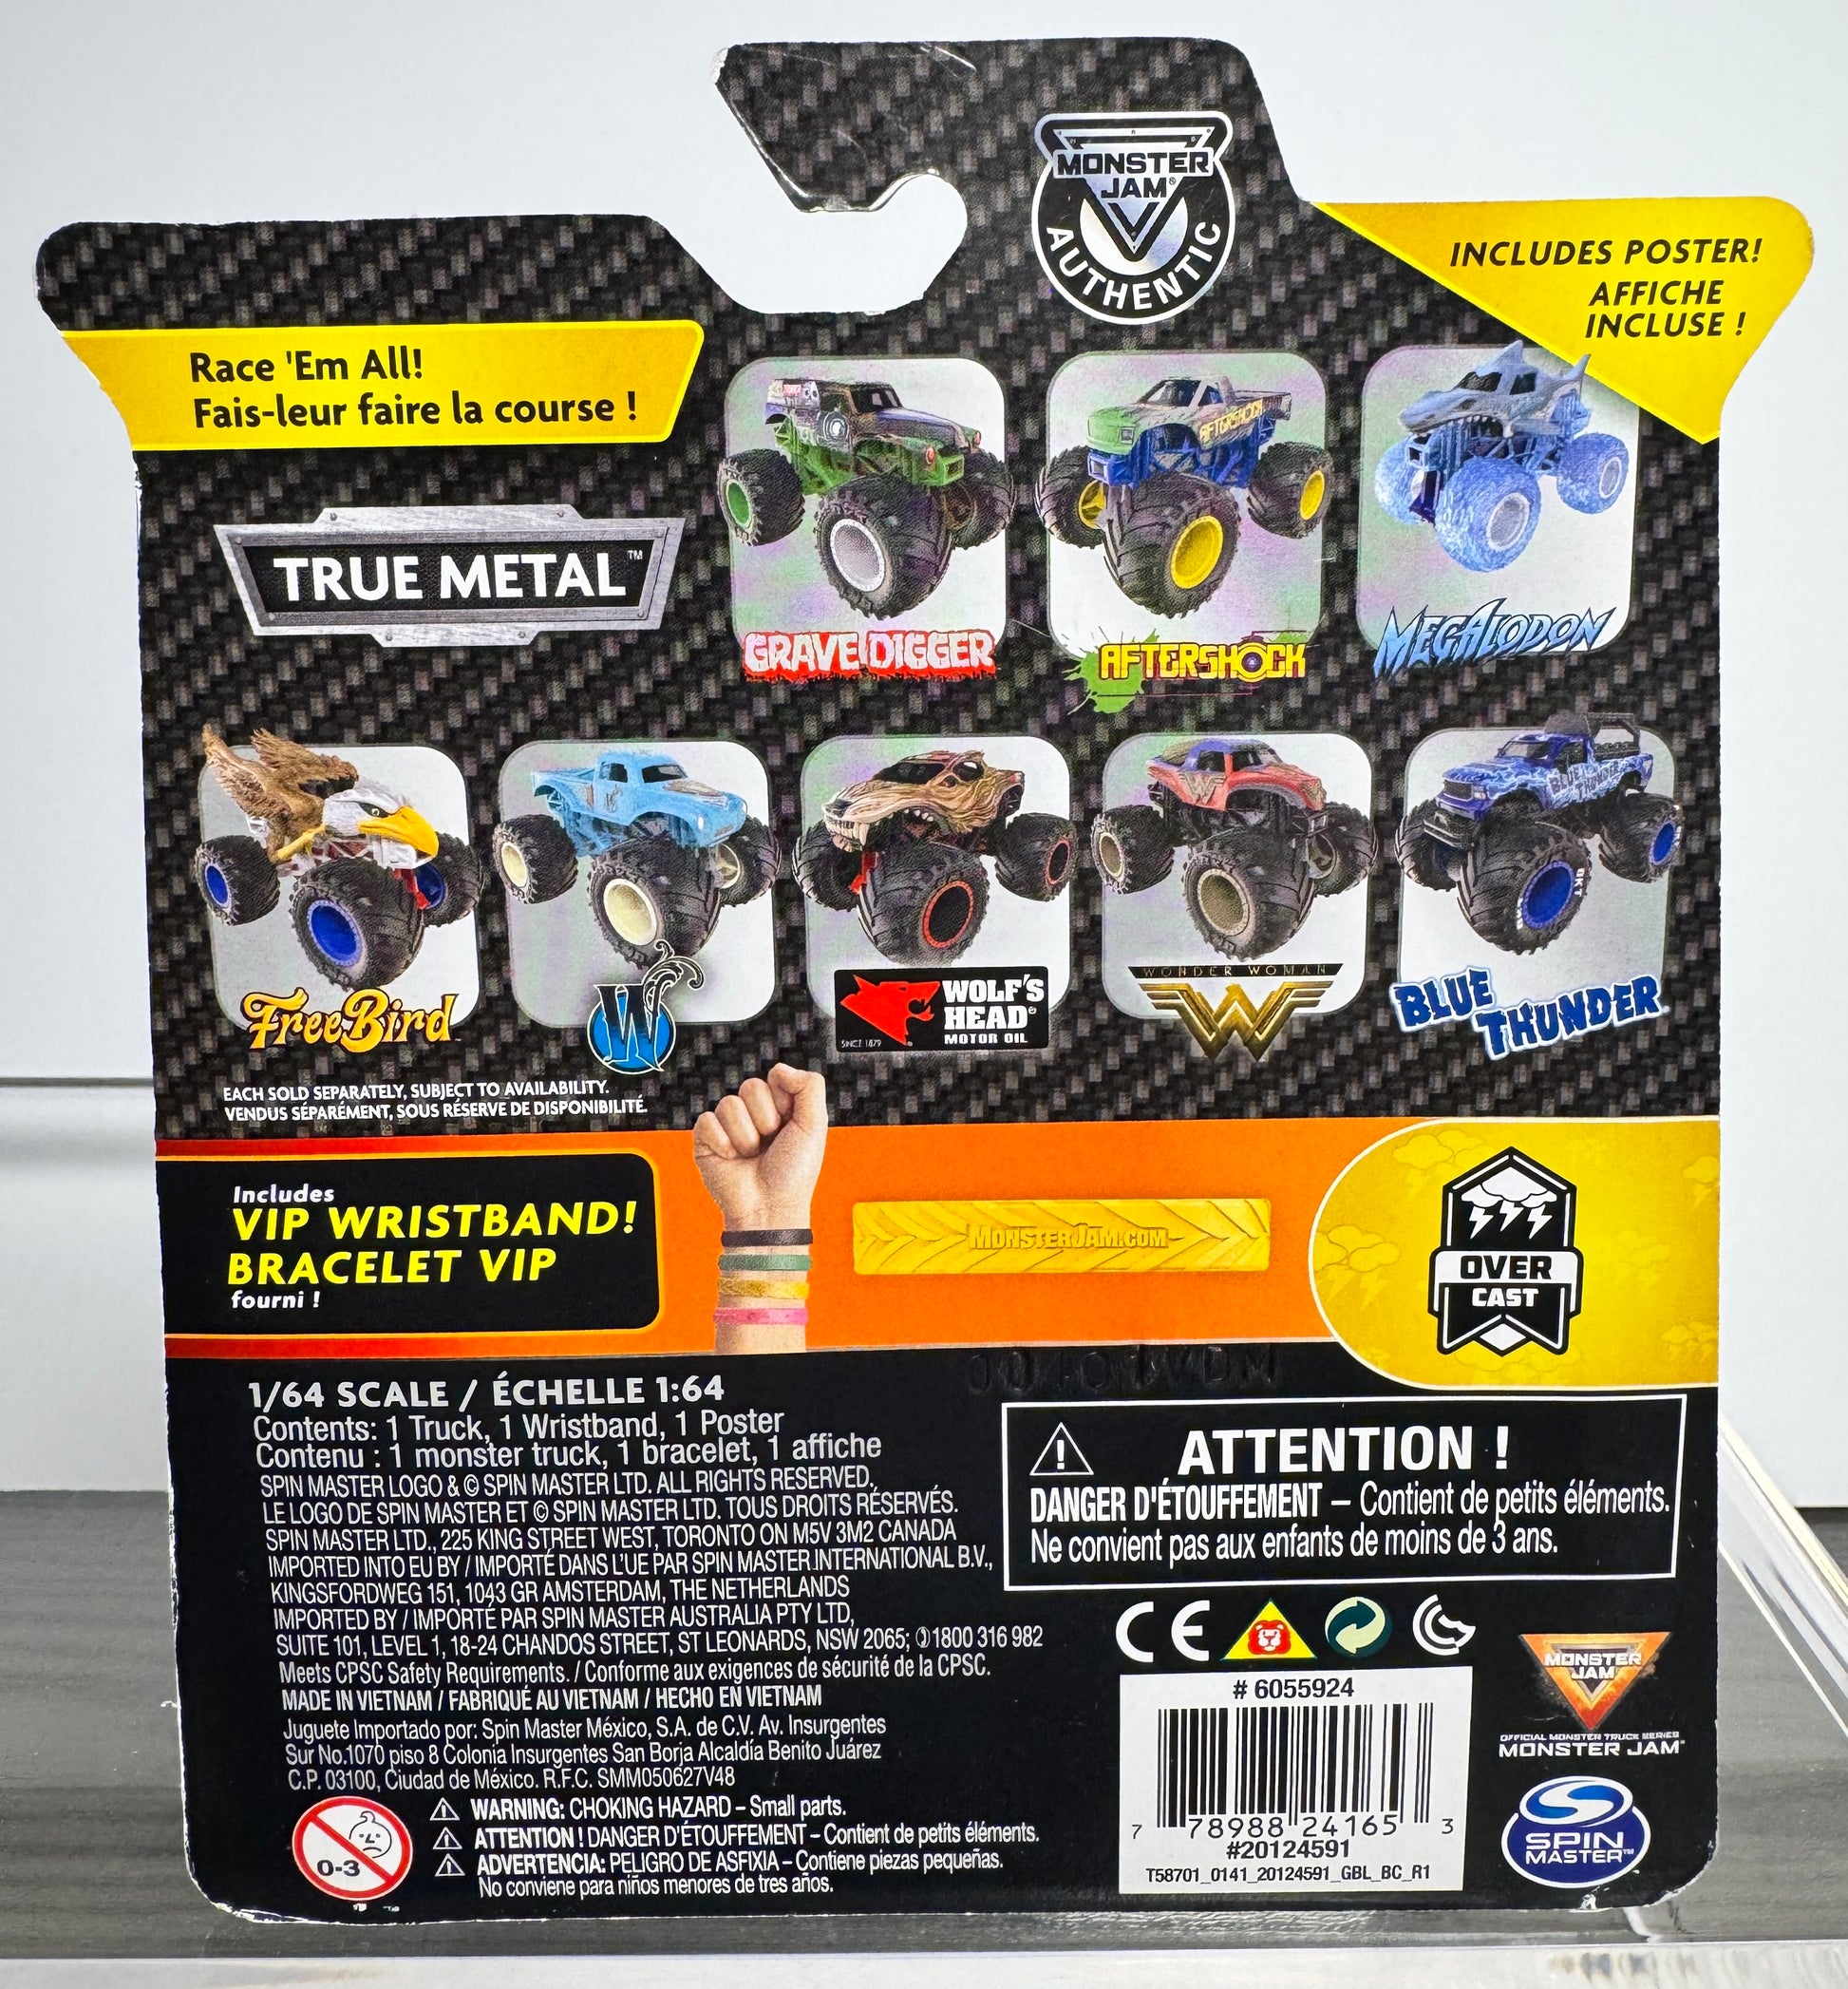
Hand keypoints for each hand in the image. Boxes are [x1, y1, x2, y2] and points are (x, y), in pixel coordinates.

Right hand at [693, 1065, 827, 1232]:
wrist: (769, 1208)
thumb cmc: (793, 1174)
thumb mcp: (814, 1126)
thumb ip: (809, 1087)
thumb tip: (780, 1068)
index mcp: (779, 1109)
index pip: (774, 1078)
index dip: (783, 1100)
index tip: (789, 1124)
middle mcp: (754, 1115)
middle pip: (751, 1087)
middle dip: (765, 1118)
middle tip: (770, 1143)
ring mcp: (729, 1127)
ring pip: (729, 1104)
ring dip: (746, 1135)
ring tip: (752, 1155)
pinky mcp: (707, 1140)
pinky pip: (707, 1121)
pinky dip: (723, 1143)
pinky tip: (732, 1158)